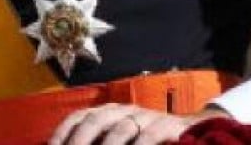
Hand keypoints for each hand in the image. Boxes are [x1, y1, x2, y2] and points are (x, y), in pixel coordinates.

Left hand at [49, 105, 229, 144]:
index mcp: (105, 111)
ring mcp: (143, 115)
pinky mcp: (165, 125)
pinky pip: (149, 134)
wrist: (187, 128)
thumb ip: (98, 141)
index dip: (63, 132)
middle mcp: (121, 109)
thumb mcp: (118, 138)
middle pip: (94, 121)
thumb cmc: (144, 138)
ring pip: (121, 129)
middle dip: (80, 140)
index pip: (78, 117)